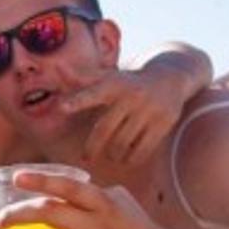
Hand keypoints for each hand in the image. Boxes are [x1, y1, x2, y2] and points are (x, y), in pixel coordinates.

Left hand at [62, 65, 187, 165]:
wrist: (171, 77)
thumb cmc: (129, 82)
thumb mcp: (109, 77)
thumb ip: (83, 79)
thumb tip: (58, 70)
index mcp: (114, 84)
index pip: (92, 92)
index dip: (77, 101)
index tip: (61, 108)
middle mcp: (131, 95)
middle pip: (104, 129)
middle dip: (92, 147)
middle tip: (86, 157)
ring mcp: (149, 109)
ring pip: (121, 144)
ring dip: (112, 154)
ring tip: (111, 154)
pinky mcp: (163, 122)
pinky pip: (141, 151)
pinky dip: (131, 159)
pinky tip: (127, 158)